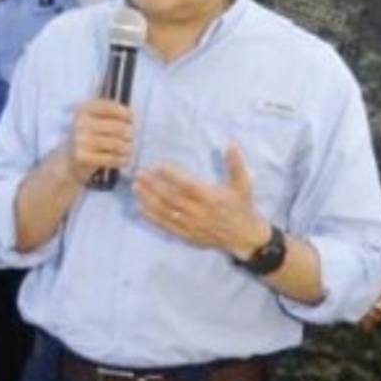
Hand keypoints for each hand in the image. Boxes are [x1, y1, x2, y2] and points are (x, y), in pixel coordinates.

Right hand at [67, 99, 133, 185]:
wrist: (68, 160)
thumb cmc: (87, 136)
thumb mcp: (93, 119)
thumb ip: (110, 113)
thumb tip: (132, 114)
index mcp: (83, 110)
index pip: (111, 108)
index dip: (126, 113)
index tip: (131, 119)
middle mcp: (81, 123)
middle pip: (119, 128)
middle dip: (130, 133)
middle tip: (131, 137)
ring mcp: (81, 141)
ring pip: (118, 144)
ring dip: (128, 148)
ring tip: (128, 149)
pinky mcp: (84, 158)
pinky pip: (112, 158)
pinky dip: (122, 160)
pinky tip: (124, 160)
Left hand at [132, 145, 269, 258]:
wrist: (244, 237)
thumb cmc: (242, 206)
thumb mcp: (243, 184)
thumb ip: (236, 164)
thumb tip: (230, 144)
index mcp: (211, 198)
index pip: (188, 186)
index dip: (172, 176)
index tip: (158, 165)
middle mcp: (199, 212)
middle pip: (171, 198)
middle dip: (153, 186)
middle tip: (139, 174)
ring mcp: (191, 225)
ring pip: (165, 212)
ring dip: (148, 199)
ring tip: (136, 187)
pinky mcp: (186, 235)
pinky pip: (165, 226)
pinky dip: (151, 217)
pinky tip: (140, 208)